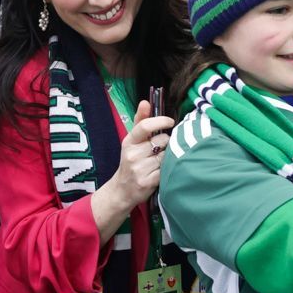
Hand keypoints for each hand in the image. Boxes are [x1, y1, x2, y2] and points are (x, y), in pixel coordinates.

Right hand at [94, 100, 174, 238]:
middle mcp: (133, 155)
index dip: (161, 121)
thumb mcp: (132, 141)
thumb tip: (145, 101)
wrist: (122, 190)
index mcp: (129, 142)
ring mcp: (140, 169)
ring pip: (167, 156)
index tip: (170, 122)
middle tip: (161, 149)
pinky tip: (161, 171)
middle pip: (162, 141)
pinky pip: (167, 170)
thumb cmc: (131, 161)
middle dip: (166, 144)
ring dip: (168, 157)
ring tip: (160, 161)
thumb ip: (140, 121)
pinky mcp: (148, 182)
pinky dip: (168, 170)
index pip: (145, 126)